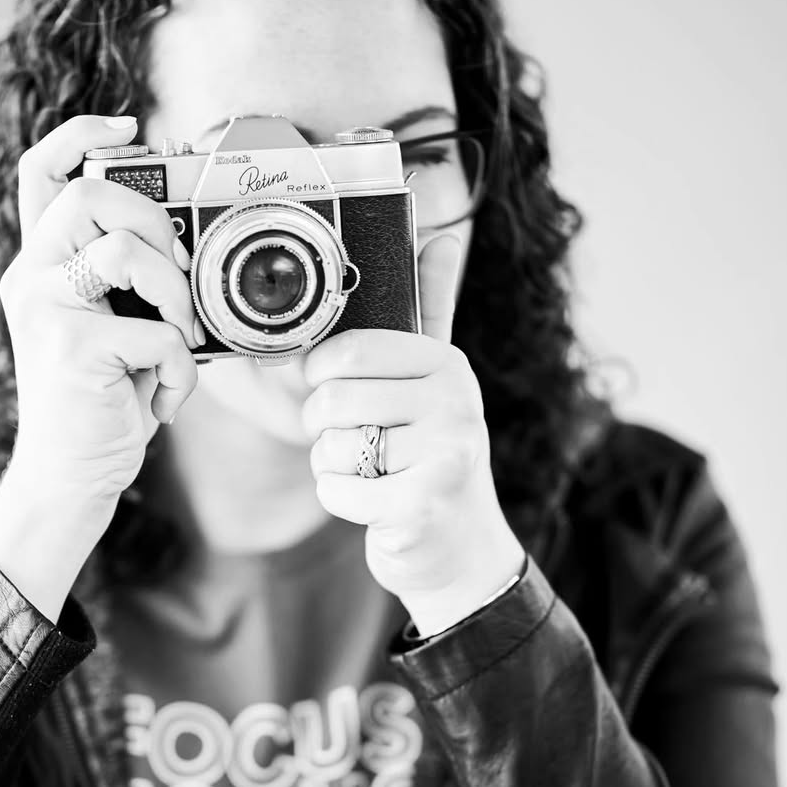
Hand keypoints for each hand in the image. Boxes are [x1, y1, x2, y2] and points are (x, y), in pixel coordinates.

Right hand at [2, 114, 202, 502]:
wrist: (69, 477)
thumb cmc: (99, 399)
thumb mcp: (109, 327)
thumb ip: (125, 282)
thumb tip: (185, 242)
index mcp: (40, 263)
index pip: (41, 171)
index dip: (81, 133)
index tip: (130, 125)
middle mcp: (30, 275)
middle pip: (94, 193)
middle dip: (159, 227)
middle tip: (178, 281)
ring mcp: (44, 310)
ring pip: (127, 252)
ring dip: (178, 298)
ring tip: (180, 341)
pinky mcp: (70, 350)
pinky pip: (156, 334)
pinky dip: (181, 371)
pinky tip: (166, 398)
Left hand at [302, 233, 524, 634]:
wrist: (462, 551)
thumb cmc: (429, 459)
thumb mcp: (431, 384)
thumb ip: (430, 312)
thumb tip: (442, 234)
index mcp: (448, 364)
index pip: (348, 350)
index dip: (323, 379)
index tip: (345, 396)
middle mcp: (456, 401)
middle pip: (331, 400)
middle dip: (327, 432)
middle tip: (368, 446)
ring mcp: (446, 453)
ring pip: (329, 446)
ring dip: (335, 468)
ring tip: (379, 474)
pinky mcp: (424, 504)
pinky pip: (335, 491)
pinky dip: (343, 503)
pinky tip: (379, 505)